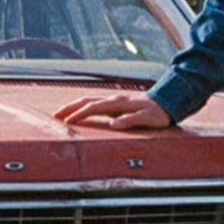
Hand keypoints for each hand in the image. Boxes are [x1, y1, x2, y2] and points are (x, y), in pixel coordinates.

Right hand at [54, 93, 173, 131]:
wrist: (168, 102)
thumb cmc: (159, 113)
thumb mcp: (148, 118)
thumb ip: (131, 120)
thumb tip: (114, 124)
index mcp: (118, 103)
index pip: (93, 108)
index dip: (79, 115)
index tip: (67, 122)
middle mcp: (114, 100)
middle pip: (86, 101)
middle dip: (69, 108)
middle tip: (55, 116)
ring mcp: (114, 101)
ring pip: (89, 101)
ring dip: (74, 107)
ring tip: (62, 114)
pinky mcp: (116, 105)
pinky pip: (95, 104)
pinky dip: (83, 107)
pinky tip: (80, 113)